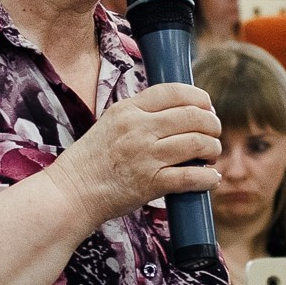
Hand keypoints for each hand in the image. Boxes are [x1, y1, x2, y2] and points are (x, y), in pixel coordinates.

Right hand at [48, 82, 220, 228]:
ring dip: (212, 149)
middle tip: (213, 135)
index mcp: (128, 110)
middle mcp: (139, 129)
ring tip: (210, 156)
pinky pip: (191, 177)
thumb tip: (178, 111)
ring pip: (197, 143)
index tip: (206, 109)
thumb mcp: (111, 123)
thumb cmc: (92, 161)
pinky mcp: (151, 183)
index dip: (199, 99)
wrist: (72, 193)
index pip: (174, 92)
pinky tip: (210, 178)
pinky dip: (207, 178)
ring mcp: (146, 156)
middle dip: (212, 125)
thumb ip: (140, 114)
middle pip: (193, 116)